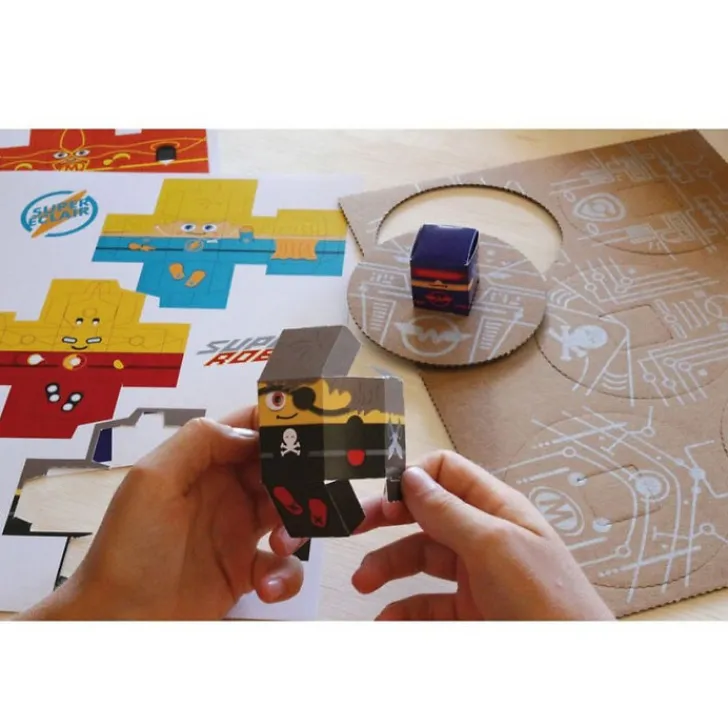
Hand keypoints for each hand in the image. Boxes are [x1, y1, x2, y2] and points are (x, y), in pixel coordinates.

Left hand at [18, 408, 302, 619]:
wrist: (119, 619)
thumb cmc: (129, 547)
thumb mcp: (152, 479)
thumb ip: (199, 442)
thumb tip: (250, 433)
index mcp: (204, 463)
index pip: (248, 429)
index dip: (278, 425)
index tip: (305, 431)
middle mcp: (227, 492)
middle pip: (279, 470)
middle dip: (299, 478)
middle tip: (305, 493)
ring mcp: (239, 532)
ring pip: (290, 513)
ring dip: (298, 525)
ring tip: (282, 544)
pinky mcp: (248, 572)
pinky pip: (286, 565)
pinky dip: (287, 575)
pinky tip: (266, 586)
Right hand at [347, 450, 613, 619]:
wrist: (572, 665)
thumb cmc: (546, 600)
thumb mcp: (493, 545)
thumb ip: (448, 510)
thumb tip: (411, 475)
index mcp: (495, 507)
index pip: (446, 472)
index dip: (413, 478)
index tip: (383, 497)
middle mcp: (483, 535)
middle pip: (426, 514)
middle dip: (389, 518)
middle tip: (355, 526)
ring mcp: (476, 574)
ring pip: (420, 558)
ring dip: (388, 566)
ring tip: (362, 582)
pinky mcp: (471, 610)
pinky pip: (427, 602)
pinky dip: (403, 608)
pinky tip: (387, 618)